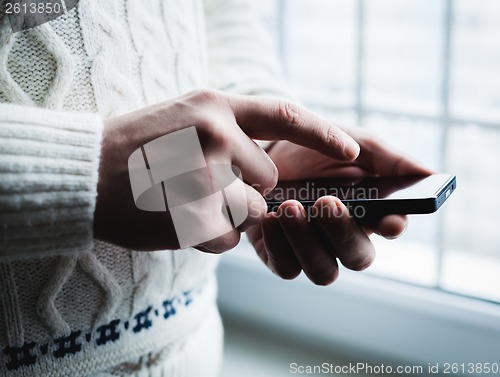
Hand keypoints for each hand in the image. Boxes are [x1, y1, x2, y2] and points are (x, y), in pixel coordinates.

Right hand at [94, 90, 359, 252]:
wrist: (84, 173)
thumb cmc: (134, 146)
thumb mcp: (183, 115)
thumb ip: (228, 129)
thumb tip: (270, 161)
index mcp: (214, 106)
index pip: (285, 115)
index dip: (323, 133)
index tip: (353, 150)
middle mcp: (215, 134)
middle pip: (268, 177)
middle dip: (247, 188)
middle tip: (203, 183)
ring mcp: (205, 175)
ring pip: (250, 209)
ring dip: (227, 213)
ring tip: (184, 199)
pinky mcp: (195, 216)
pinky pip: (229, 237)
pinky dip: (210, 235)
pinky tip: (177, 218)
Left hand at [247, 128, 432, 284]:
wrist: (263, 150)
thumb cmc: (313, 147)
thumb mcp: (352, 143)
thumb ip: (388, 159)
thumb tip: (429, 173)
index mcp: (368, 211)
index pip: (390, 228)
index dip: (393, 226)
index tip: (390, 219)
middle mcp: (342, 237)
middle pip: (358, 257)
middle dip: (343, 232)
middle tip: (327, 202)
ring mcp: (311, 249)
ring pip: (323, 270)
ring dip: (308, 241)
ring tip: (290, 207)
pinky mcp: (279, 254)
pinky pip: (285, 267)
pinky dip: (279, 244)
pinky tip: (269, 217)